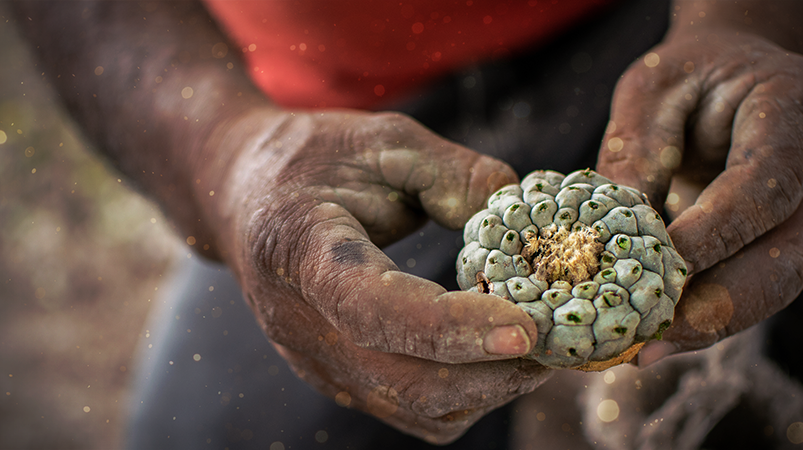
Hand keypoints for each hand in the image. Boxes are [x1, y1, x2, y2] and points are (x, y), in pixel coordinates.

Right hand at [207, 110, 550, 442]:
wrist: (242, 195)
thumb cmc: (312, 159)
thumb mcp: (383, 139)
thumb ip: (453, 172)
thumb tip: (521, 215)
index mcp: (300, 249)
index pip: (373, 309)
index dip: (452, 326)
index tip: (527, 327)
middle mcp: (301, 323)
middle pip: (406, 381)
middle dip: (496, 371)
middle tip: (560, 336)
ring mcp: (316, 361)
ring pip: (417, 409)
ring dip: (490, 387)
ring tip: (537, 342)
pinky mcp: (338, 378)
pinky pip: (414, 410)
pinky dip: (468, 393)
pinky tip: (494, 350)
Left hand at [596, 31, 802, 361]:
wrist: (725, 76)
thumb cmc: (685, 76)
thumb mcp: (649, 91)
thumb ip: (634, 153)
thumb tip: (607, 237)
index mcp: (797, 107)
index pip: (767, 183)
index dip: (720, 231)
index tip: (663, 264)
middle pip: (788, 252)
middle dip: (722, 303)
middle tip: (658, 335)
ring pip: (777, 283)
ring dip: (713, 324)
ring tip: (648, 349)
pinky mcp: (786, 237)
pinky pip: (754, 285)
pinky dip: (707, 315)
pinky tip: (660, 337)